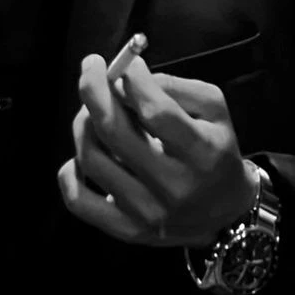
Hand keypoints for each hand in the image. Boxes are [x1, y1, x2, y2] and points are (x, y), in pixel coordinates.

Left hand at [57, 52, 258, 246]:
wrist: (226, 210)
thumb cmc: (216, 150)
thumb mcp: (214, 109)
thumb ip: (175, 86)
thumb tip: (125, 78)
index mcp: (203, 154)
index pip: (157, 112)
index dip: (133, 80)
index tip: (126, 64)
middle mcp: (174, 187)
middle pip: (114, 133)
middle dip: (94, 91)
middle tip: (91, 68)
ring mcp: (147, 213)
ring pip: (92, 159)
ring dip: (84, 124)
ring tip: (93, 112)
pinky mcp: (127, 230)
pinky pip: (78, 201)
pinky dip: (69, 172)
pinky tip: (82, 155)